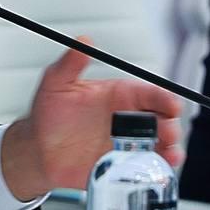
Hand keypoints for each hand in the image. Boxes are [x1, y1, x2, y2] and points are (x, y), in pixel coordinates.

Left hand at [1, 41, 184, 200]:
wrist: (37, 150)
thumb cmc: (48, 115)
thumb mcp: (55, 85)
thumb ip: (69, 64)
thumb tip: (82, 42)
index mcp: (117, 96)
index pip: (148, 93)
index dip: (163, 98)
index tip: (172, 105)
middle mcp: (126, 119)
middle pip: (160, 119)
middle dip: (170, 125)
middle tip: (168, 132)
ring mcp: (126, 143)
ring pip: (159, 144)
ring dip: (170, 148)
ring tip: (169, 153)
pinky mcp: (122, 165)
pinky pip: (146, 166)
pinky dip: (157, 167)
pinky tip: (159, 168)